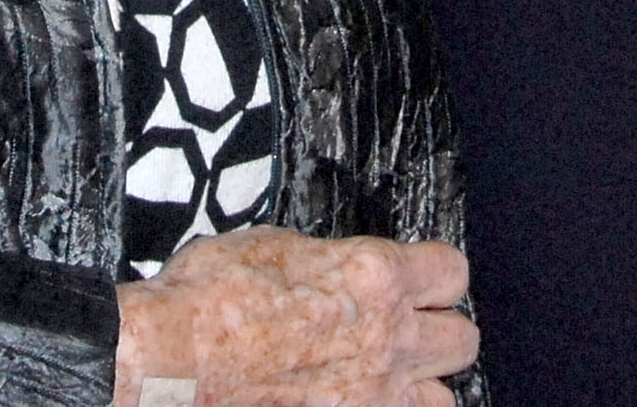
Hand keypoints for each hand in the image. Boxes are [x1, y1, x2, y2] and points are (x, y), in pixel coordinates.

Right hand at [115, 228, 476, 406]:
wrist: (173, 361)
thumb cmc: (211, 298)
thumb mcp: (277, 245)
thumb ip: (330, 260)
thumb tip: (341, 269)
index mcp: (374, 276)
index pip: (452, 271)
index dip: (436, 274)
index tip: (422, 278)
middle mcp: (387, 340)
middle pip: (463, 339)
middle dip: (440, 332)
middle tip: (410, 329)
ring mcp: (371, 397)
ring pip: (442, 400)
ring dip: (420, 387)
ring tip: (387, 378)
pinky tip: (350, 400)